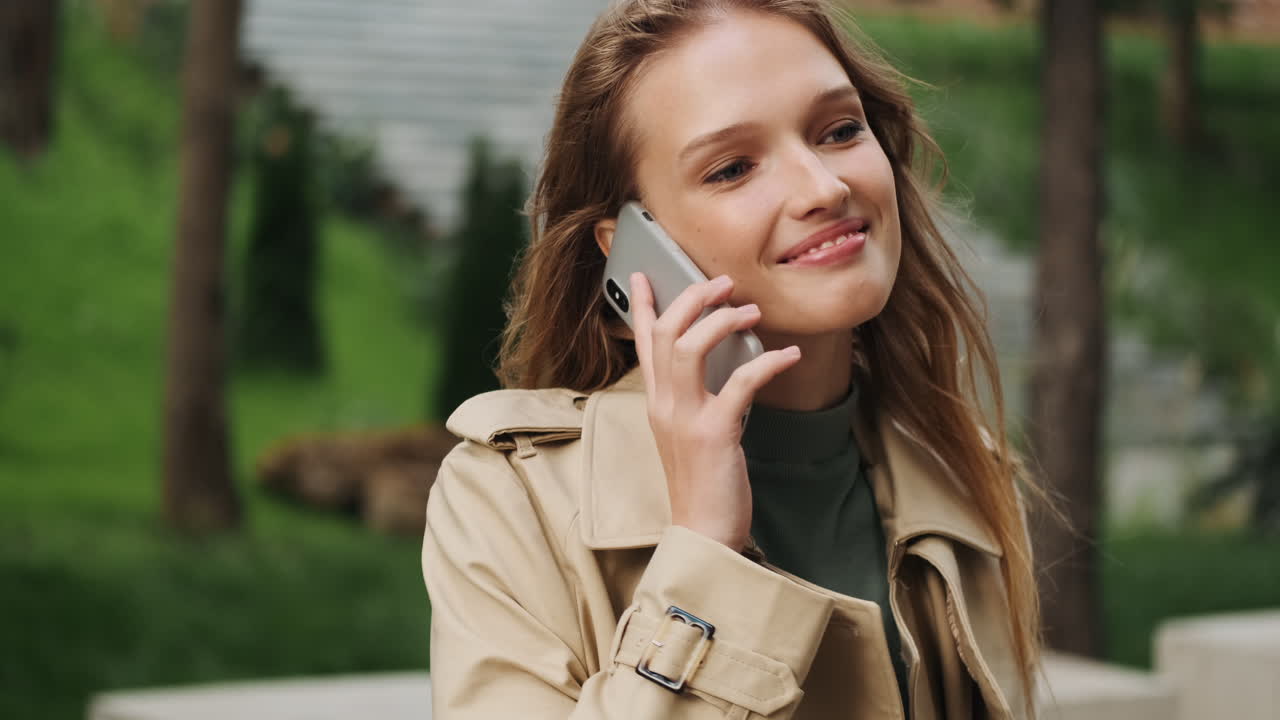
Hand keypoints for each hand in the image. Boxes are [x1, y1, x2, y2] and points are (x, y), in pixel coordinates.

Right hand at [629, 272, 801, 551]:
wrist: (704, 533)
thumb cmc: (704, 486)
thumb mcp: (689, 436)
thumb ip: (695, 400)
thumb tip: (724, 367)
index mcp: (656, 405)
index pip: (644, 345)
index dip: (645, 306)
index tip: (645, 274)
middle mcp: (663, 406)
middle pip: (665, 334)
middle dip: (691, 300)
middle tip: (721, 283)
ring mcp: (684, 419)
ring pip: (688, 348)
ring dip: (721, 321)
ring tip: (750, 310)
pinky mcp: (714, 433)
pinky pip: (740, 383)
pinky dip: (767, 363)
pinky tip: (788, 355)